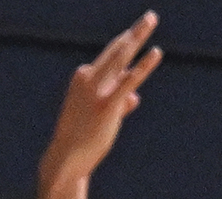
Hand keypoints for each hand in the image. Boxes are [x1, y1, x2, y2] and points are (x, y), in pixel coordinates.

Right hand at [43, 13, 160, 181]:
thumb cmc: (80, 138)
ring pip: (121, 57)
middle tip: (151, 16)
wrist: (65, 160)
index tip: (136, 34)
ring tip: (152, 18)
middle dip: (135, 32)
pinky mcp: (108, 104)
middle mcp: (88, 79)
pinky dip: (143, 66)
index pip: (110, 58)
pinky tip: (156, 53)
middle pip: (117, 50)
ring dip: (137, 36)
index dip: (126, 47)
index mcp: (82, 79)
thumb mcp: (98, 115)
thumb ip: (118, 101)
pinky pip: (129, 80)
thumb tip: (134, 98)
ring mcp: (97, 90)